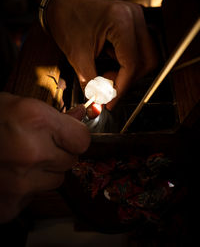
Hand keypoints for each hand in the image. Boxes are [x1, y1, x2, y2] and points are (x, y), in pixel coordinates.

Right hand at [0, 92, 89, 222]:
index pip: (82, 140)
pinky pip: (33, 197)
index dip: (74, 137)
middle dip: (57, 153)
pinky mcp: (7, 206)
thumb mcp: (22, 106)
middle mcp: (30, 153)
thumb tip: (81, 116)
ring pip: (54, 182)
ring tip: (18, 160)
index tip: (67, 136)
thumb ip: (55, 115)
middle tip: (35, 145)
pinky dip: (25, 189)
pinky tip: (6, 175)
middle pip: (70, 162)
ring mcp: (18, 184)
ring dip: (43, 172)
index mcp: (34, 120)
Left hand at [47, 0, 157, 108]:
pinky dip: (126, 62)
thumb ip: (91, 81)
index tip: (110, 101)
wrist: (61, 0)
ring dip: (129, 71)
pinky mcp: (132, 21)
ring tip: (106, 75)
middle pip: (147, 60)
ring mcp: (136, 17)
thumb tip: (100, 101)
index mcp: (121, 21)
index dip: (122, 87)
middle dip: (129, 79)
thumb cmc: (66, 20)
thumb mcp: (77, 55)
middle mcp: (135, 17)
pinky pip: (138, 48)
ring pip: (145, 56)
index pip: (133, 64)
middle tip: (109, 86)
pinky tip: (109, 64)